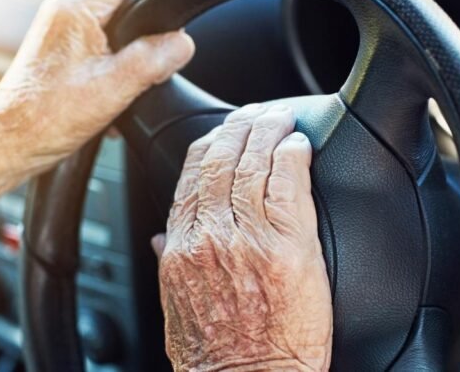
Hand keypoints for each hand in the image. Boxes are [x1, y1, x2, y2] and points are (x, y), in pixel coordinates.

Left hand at [0, 0, 193, 214]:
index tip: (168, 40)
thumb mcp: (114, 88)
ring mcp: (61, 33)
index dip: (160, 7)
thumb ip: (153, 60)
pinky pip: (102, 48)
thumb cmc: (45, 119)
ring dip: (130, 58)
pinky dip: (114, 70)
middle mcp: (64, 13)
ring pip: (117, 30)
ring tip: (125, 87)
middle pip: (128, 6)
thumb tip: (183, 43)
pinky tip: (112, 96)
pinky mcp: (61, 53)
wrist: (9, 145)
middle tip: (146, 71)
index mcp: (75, 10)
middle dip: (146, 39)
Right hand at [152, 105, 332, 370]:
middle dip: (240, 127)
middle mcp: (210, 237)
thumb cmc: (215, 354)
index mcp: (181, 247)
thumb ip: (169, 261)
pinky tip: (297, 145)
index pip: (192, 177)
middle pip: (222, 161)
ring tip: (280, 118)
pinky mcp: (288, 249)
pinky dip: (292, 159)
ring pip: (254, 167)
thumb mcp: (176, 305)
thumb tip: (162, 236)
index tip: (224, 132)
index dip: (210, 145)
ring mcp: (248, 240)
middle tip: (256, 112)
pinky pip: (288, 187)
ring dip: (268, 133)